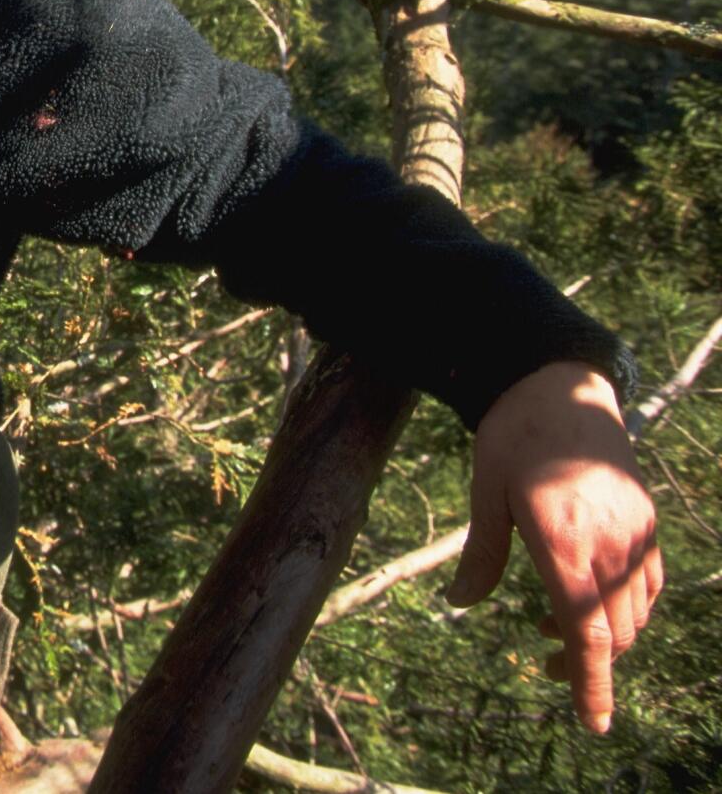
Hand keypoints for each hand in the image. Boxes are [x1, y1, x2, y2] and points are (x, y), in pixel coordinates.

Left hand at [447, 361, 662, 732]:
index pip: (588, 633)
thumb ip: (482, 555)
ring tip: (550, 627)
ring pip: (635, 612)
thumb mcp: (487, 495)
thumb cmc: (514, 438)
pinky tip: (587, 599)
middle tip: (545, 666)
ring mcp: (635, 533)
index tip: (592, 722)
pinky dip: (625, 606)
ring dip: (603, 635)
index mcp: (564, 542)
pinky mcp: (646, 521)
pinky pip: (649, 583)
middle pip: (615, 632)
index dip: (591, 683)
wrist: (561, 387)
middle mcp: (610, 544)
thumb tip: (462, 603)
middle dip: (588, 664)